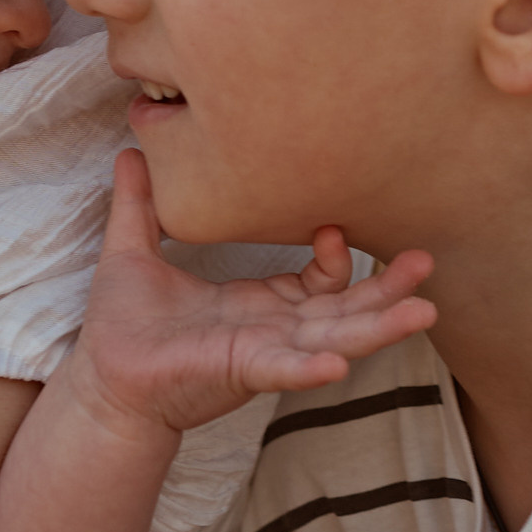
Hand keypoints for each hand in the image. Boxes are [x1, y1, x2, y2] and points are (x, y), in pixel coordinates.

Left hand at [69, 150, 434, 435]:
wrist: (102, 381)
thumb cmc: (124, 326)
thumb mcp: (133, 252)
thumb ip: (138, 205)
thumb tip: (132, 150)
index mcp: (258, 302)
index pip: (320, 281)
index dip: (334, 256)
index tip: (331, 225)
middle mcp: (273, 329)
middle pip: (346, 310)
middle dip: (389, 290)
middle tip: (428, 260)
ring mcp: (263, 353)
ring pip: (334, 339)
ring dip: (378, 327)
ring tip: (424, 312)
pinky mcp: (240, 373)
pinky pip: (283, 371)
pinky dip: (311, 368)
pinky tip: (338, 364)